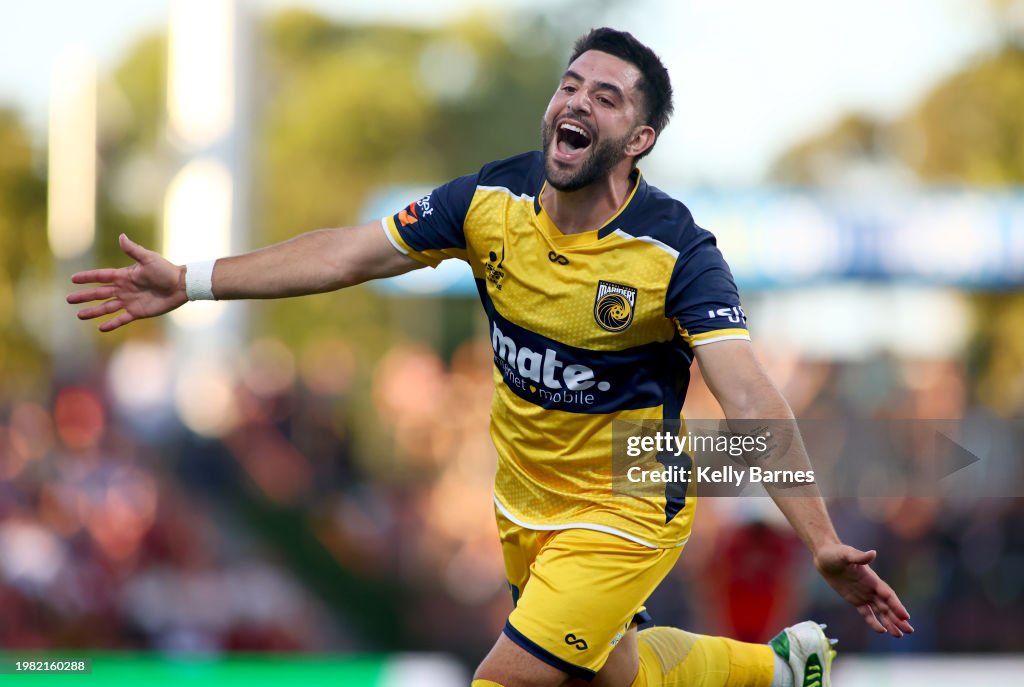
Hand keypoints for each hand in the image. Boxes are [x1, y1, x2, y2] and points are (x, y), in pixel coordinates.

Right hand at [67, 234, 188, 331]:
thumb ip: (133, 250)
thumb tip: (121, 236)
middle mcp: (124, 289)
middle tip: (69, 300)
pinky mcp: (138, 312)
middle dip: (84, 297)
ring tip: (80, 315)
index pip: (101, 276)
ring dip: (93, 311)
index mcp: (124, 276)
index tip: (73, 279)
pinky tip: (101, 327)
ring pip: (107, 307)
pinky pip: (122, 318)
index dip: (88, 277)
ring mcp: (129, 301)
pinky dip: (112, 323)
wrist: (181, 285)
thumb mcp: (148, 258)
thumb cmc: (166, 270)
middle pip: (99, 293)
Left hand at [814, 543, 913, 636]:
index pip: (888, 595)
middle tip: (909, 631)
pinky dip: (873, 622)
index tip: (905, 616)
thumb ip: (859, 557)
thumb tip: (873, 553)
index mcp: (872, 579)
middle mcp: (871, 588)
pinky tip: (881, 631)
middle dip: (898, 618)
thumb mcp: (846, 554)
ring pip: (880, 611)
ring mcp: (864, 594)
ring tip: (899, 635)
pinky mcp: (855, 600)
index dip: (897, 605)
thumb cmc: (836, 553)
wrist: (824, 557)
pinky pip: (866, 613)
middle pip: (888, 606)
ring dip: (889, 622)